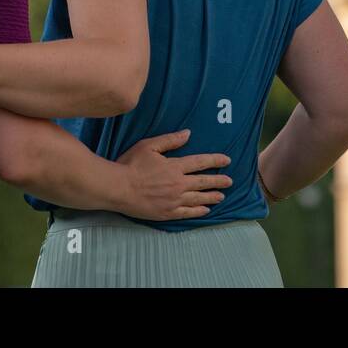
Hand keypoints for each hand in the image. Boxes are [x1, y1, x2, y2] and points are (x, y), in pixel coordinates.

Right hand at [116, 130, 231, 221]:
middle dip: (218, 181)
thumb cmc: (131, 164)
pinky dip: (198, 211)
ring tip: (222, 196)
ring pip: (198, 198)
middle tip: (230, 181)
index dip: (215, 160)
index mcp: (175, 166)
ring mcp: (174, 200)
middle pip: (203, 182)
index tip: (226, 161)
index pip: (200, 162)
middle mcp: (178, 184)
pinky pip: (187, 213)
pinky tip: (206, 210)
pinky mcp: (167, 213)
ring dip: (211, 196)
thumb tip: (188, 134)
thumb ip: (170, 140)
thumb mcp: (149, 146)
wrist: (118, 188)